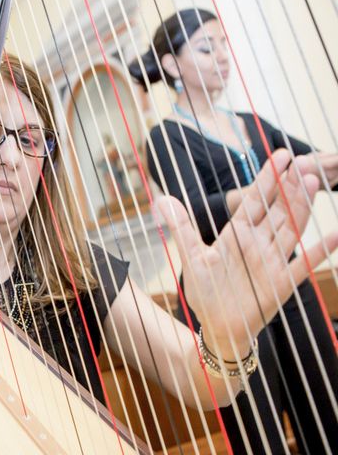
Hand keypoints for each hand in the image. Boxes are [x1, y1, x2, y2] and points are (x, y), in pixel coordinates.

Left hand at [158, 149, 337, 357]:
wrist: (217, 325)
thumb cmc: (206, 291)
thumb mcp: (190, 256)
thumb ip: (181, 227)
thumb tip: (162, 198)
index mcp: (237, 233)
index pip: (255, 200)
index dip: (268, 178)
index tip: (280, 155)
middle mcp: (258, 242)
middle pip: (277, 208)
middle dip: (289, 185)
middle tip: (303, 160)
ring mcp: (272, 260)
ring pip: (291, 227)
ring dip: (302, 206)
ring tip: (313, 181)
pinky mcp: (282, 281)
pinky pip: (304, 262)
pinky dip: (320, 249)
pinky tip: (335, 234)